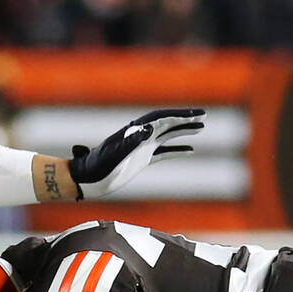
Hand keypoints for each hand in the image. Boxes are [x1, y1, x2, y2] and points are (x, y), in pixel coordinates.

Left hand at [68, 108, 204, 199]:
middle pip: (166, 123)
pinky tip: (190, 150)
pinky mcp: (142, 159)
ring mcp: (142, 147)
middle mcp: (140, 136)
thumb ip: (132, 140)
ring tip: (201, 127)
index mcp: (135, 130)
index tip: (195, 114)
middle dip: (185, 118)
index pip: (161, 118)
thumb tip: (150, 128)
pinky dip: (177, 150)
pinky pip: (164, 152)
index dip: (178, 114)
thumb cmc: (100, 165)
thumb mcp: (116, 153)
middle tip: (203, 115)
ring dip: (183, 130)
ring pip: (167, 135)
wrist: (89, 178)